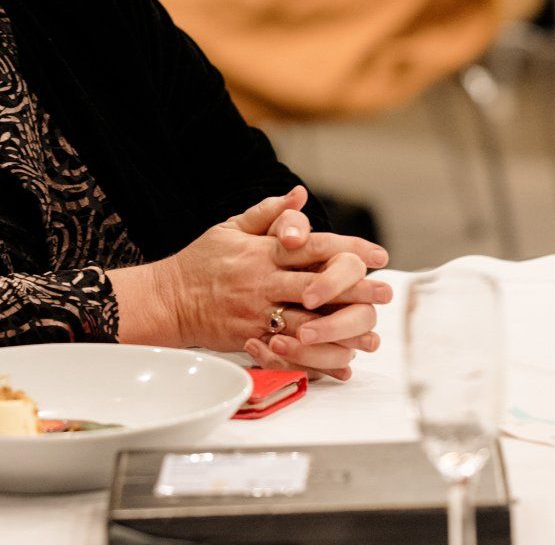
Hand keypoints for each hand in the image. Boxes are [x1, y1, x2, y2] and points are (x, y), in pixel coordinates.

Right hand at [138, 188, 389, 380]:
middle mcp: (262, 282)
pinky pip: (290, 349)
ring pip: (307, 322)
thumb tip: (299, 194)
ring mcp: (256, 313)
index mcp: (261, 251)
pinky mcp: (251, 338)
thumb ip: (267, 212)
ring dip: (342, 329)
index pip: (312, 247)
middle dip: (355, 290)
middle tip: (385, 293)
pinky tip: (341, 360)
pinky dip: (317, 357)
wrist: (169, 300)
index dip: (347, 249)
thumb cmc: (201, 261)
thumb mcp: (230, 227)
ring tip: (371, 333)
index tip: (377, 255)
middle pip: (316, 285)